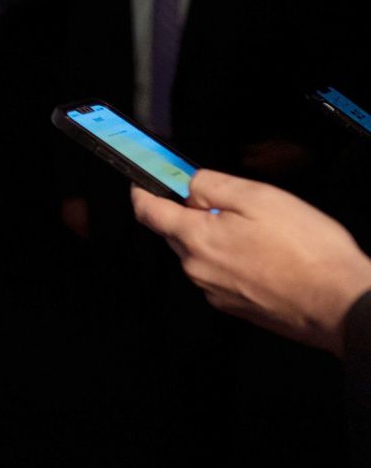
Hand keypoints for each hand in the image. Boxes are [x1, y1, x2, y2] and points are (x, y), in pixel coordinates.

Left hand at [132, 169, 370, 355]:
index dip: (142, 189)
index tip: (143, 179)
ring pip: (199, 252)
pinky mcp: (234, 305)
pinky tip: (263, 254)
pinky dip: (232, 259)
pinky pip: (219, 273)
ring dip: (215, 236)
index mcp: (196, 238)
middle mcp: (197, 268)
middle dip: (189, 212)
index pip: (147, 210)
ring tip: (258, 231)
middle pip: (174, 231)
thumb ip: (212, 184)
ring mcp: (214, 290)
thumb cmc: (307, 253)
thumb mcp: (258, 197)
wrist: (342, 304)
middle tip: (227, 202)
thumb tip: (187, 181)